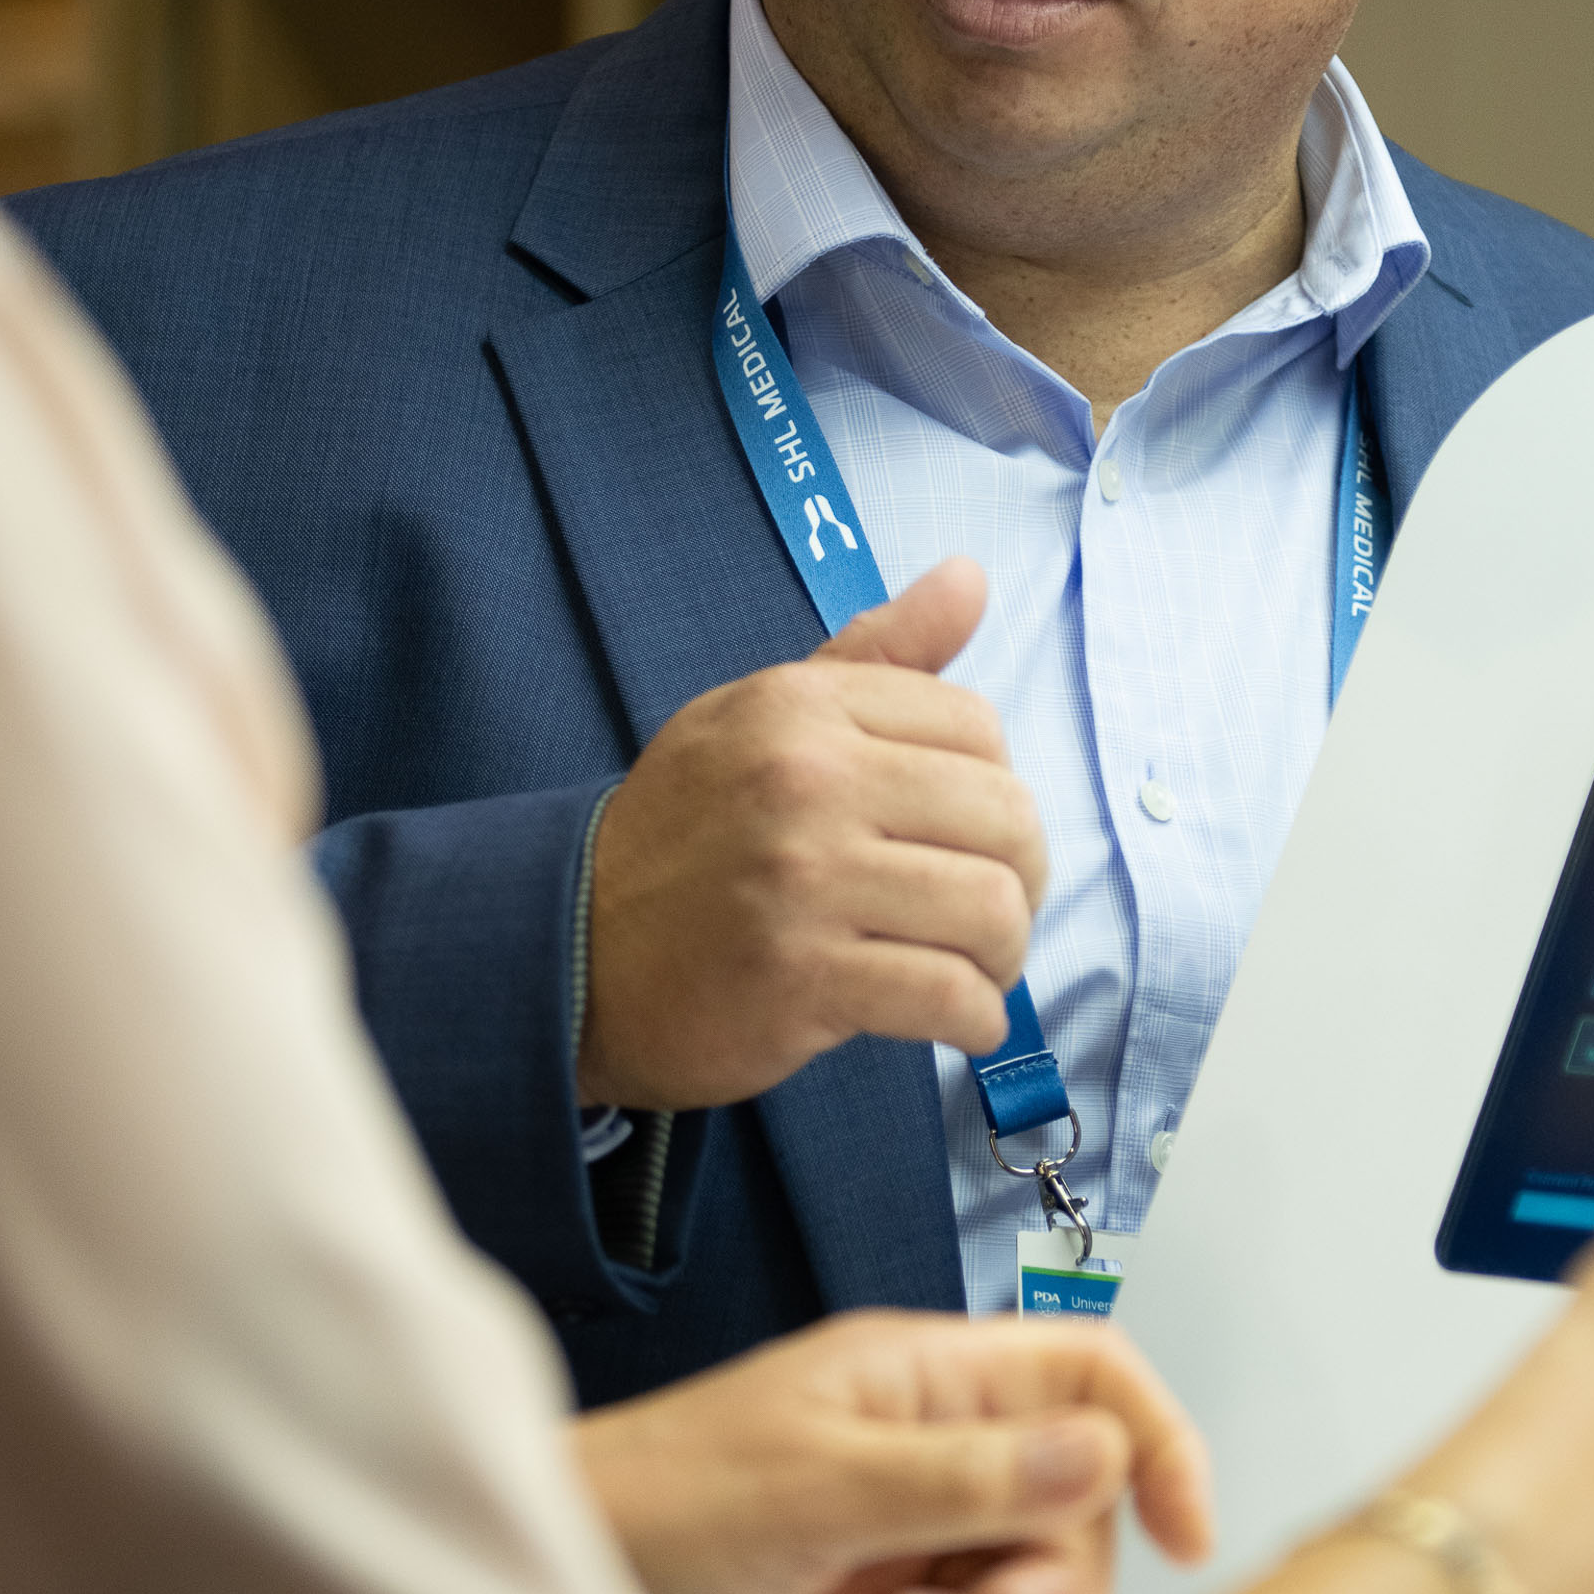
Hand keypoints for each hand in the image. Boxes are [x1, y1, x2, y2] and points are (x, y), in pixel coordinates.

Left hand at [571, 1308, 1213, 1593]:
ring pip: (1022, 1588)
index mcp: (926, 1376)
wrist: (555, 1588)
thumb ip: (965, 1476)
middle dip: (1050, 1575)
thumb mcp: (818, 1483)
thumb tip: (1099, 1451)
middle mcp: (929, 1448)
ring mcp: (903, 1533)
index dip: (1155, 1439)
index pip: (1089, 1373)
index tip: (1186, 1532)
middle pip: (1075, 1506)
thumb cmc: (654, 1498)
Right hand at [577, 558, 1046, 1109]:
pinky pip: (948, 997)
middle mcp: (805, 780)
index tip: (966, 831)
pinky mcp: (800, 979)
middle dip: (1022, 875)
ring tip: (976, 965)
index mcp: (803, 706)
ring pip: (990, 910)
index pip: (977, 727)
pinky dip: (974, 1019)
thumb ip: (879, 652)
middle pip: (1004, 817)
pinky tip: (957, 1018)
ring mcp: (802, 882)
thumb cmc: (685, 832)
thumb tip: (971, 575)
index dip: (995, 786)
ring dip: (1004, 953)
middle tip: (990, 908)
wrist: (571, 948)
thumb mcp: (765, 717)